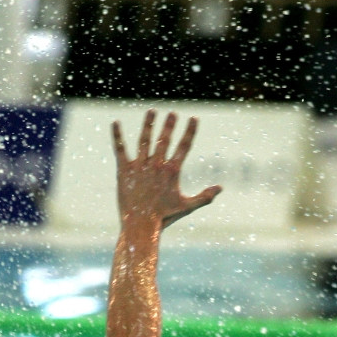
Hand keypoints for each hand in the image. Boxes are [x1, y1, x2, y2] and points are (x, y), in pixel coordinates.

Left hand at [112, 110, 221, 229]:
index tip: (193, 118)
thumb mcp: (187, 207)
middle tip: (172, 113)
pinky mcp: (124, 171)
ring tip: (152, 112)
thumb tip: (221, 188)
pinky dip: (117, 136)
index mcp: (172, 171)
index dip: (189, 131)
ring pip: (144, 140)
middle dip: (169, 125)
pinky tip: (115, 123)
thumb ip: (205, 196)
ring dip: (148, 124)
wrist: (141, 225)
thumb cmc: (164, 217)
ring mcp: (139, 166)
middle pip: (164, 139)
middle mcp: (156, 165)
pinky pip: (120, 150)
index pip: (184, 146)